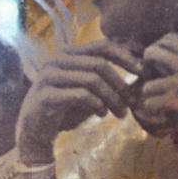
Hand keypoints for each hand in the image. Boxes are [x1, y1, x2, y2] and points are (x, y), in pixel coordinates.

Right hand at [16, 40, 138, 164]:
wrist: (35, 132)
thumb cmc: (64, 110)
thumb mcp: (88, 91)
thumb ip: (106, 80)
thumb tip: (139, 71)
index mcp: (68, 54)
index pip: (102, 46)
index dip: (126, 57)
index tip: (143, 71)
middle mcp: (56, 60)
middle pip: (99, 64)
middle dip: (120, 84)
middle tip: (131, 103)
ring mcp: (49, 76)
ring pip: (92, 80)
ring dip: (111, 98)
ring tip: (119, 113)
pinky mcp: (46, 95)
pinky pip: (80, 95)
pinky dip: (96, 104)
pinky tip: (101, 114)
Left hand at [130, 33, 177, 160]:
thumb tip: (163, 49)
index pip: (169, 39)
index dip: (156, 48)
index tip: (155, 60)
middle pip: (152, 53)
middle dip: (146, 65)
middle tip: (149, 77)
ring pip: (147, 86)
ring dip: (152, 99)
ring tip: (165, 107)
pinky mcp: (173, 103)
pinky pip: (149, 105)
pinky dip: (155, 115)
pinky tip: (166, 117)